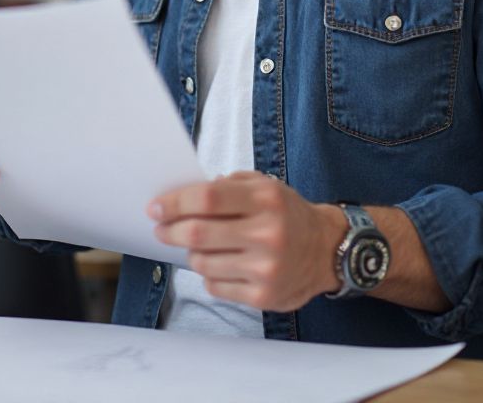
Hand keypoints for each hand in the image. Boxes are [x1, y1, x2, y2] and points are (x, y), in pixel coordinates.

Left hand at [149, 171, 342, 311]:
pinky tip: (220, 263)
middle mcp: (267, 234)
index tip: (156, 207)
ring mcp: (265, 268)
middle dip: (170, 230)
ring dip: (191, 253)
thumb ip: (226, 186)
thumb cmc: (286, 213)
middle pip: (199, 233)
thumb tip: (183, 197)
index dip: (175, 203)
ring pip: (203, 263)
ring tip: (198, 245)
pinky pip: (215, 286)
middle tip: (161, 228)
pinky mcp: (263, 296)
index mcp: (265, 199)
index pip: (208, 199)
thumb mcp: (263, 186)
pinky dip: (208, 274)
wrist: (326, 249)